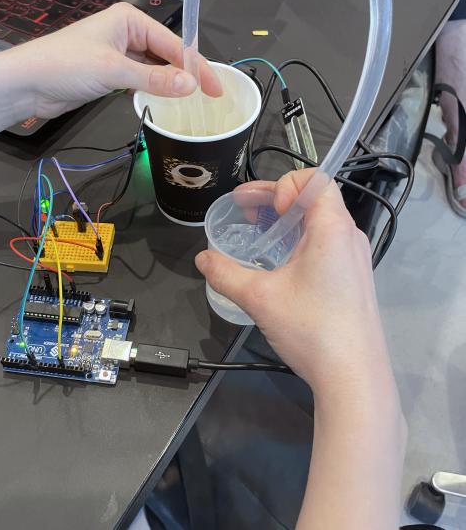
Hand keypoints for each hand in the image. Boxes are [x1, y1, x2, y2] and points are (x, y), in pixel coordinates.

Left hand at [4, 3, 222, 118]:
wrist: (28, 84)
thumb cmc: (66, 66)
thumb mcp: (114, 70)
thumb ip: (154, 78)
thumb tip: (190, 86)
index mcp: (130, 20)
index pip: (173, 43)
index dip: (196, 67)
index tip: (215, 89)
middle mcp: (126, 33)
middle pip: (166, 55)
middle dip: (187, 75)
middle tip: (209, 98)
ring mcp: (118, 54)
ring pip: (155, 69)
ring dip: (171, 84)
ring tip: (192, 103)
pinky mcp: (110, 73)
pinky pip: (141, 80)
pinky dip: (154, 90)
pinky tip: (165, 101)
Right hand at [195, 170, 389, 393]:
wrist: (353, 377)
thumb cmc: (311, 328)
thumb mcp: (259, 298)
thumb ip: (225, 274)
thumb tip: (203, 259)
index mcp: (333, 229)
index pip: (317, 180)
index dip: (286, 184)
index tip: (267, 210)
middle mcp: (349, 237)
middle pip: (315, 199)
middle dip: (276, 200)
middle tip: (245, 211)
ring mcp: (354, 260)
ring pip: (320, 224)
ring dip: (287, 222)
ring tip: (259, 235)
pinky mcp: (353, 279)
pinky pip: (326, 245)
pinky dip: (300, 242)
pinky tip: (280, 265)